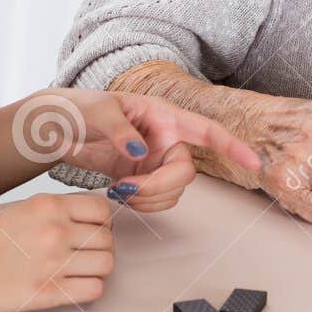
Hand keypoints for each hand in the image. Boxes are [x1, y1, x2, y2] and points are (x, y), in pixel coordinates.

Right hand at [0, 193, 114, 311]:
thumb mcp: (14, 211)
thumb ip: (49, 213)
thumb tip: (81, 221)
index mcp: (46, 205)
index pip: (102, 210)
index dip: (101, 223)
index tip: (91, 232)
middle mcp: (54, 230)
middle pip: (108, 239)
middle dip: (100, 248)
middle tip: (83, 256)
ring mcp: (52, 262)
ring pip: (106, 265)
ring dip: (96, 270)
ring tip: (77, 273)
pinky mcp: (46, 294)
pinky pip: (93, 290)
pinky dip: (88, 290)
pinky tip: (71, 288)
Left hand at [15, 88, 261, 212]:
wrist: (56, 129)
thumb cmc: (78, 108)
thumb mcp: (97, 111)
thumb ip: (120, 130)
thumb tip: (140, 151)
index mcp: (163, 115)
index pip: (206, 131)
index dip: (232, 147)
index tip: (254, 162)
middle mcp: (165, 139)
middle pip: (185, 173)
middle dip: (160, 187)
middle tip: (127, 189)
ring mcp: (155, 161)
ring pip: (172, 192)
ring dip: (148, 199)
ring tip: (117, 191)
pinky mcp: (141, 178)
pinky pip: (156, 200)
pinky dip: (141, 204)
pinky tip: (118, 194)